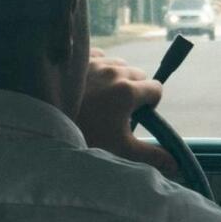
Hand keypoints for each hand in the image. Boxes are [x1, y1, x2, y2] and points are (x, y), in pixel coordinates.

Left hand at [73, 49, 178, 176]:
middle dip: (133, 90)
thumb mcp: (121, 151)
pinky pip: (99, 56)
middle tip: (116, 110)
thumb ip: (152, 156)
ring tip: (99, 97)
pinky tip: (87, 84)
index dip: (150, 104)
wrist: (44, 129)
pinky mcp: (78, 59)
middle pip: (138, 74)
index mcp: (128, 91)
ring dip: (115, 77)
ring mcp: (95, 62)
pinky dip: (98, 67)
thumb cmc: (85, 139)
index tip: (136, 116)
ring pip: (118, 64)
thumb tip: (176, 164)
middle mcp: (114, 71)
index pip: (156, 88)